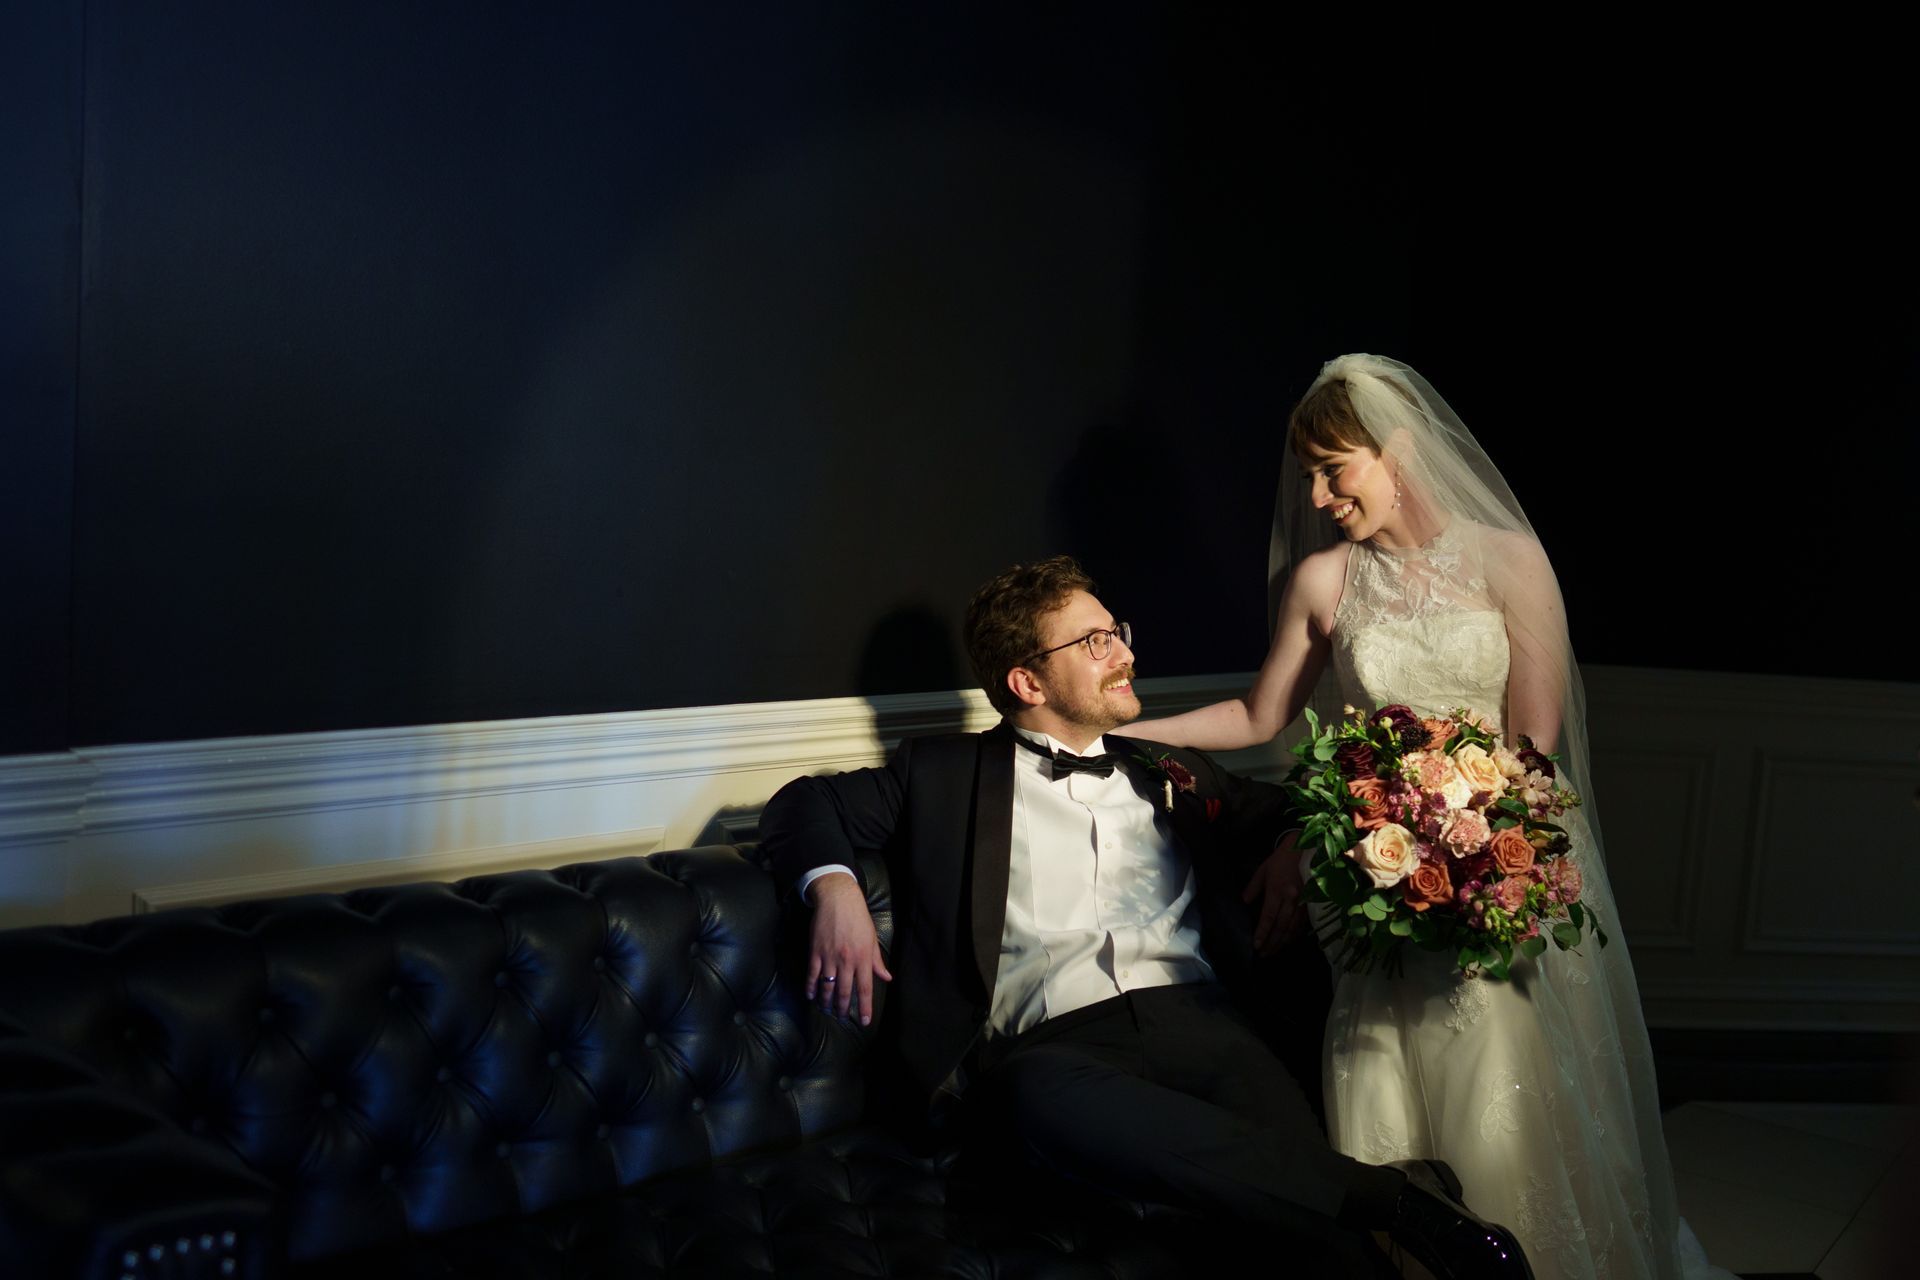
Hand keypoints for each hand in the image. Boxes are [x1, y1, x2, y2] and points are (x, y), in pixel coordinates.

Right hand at [804, 872, 892, 1025]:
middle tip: (841, 1019)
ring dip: (827, 1001)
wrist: (838, 900)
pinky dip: (811, 987)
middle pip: (845, 992)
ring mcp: (830, 957)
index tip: (864, 1022)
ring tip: (827, 1010)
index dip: (865, 1007)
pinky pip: (812, 974)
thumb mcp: (872, 939)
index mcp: (863, 958)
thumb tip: (886, 978)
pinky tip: (811, 996)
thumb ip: (877, 961)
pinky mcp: (815, 952)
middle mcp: (847, 960)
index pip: (865, 989)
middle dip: (843, 1009)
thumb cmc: (859, 918)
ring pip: (827, 986)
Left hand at [1243, 832, 1304, 955]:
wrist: (1305, 849)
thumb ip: (1253, 888)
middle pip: (1281, 927)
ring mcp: (1303, 902)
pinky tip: (1289, 941)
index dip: (1263, 933)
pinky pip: (1303, 924)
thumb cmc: (1281, 859)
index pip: (1269, 917)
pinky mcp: (1311, 903)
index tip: (1256, 945)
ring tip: (1274, 951)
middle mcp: (1291, 899)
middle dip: (1272, 943)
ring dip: (1283, 942)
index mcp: (1277, 890)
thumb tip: (1244, 902)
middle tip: (1264, 954)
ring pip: (1293, 928)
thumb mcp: (1263, 870)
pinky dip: (1295, 935)